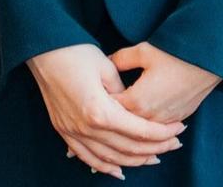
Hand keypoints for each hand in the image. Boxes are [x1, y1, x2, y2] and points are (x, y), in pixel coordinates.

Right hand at [27, 43, 183, 178]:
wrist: (42, 50)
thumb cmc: (75, 52)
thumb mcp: (107, 67)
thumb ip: (123, 93)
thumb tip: (132, 108)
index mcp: (100, 111)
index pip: (139, 130)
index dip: (162, 133)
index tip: (179, 129)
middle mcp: (86, 127)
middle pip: (127, 148)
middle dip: (155, 148)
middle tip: (174, 143)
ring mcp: (72, 132)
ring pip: (109, 159)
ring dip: (134, 161)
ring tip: (154, 157)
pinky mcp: (64, 131)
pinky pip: (87, 158)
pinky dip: (105, 167)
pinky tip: (119, 171)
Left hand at [109, 41, 221, 124]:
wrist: (208, 61)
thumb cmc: (175, 54)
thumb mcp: (143, 51)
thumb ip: (120, 59)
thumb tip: (107, 62)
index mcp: (137, 101)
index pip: (110, 109)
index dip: (101, 103)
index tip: (92, 100)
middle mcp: (150, 116)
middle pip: (124, 125)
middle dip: (113, 119)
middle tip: (102, 114)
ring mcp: (166, 121)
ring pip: (142, 132)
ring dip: (132, 127)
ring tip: (120, 123)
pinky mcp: (179, 119)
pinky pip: (158, 129)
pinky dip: (149, 128)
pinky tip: (144, 123)